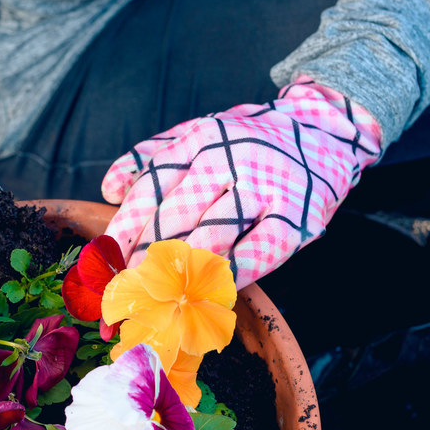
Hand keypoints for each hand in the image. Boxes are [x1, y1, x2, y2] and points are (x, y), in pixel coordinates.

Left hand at [102, 79, 382, 287]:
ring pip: (213, 236)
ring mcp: (264, 188)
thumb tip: (109, 189)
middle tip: (126, 293)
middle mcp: (228, 160)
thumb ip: (151, 156)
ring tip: (158, 300)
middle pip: (176, 217)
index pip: (151, 187)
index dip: (125, 228)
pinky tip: (210, 293)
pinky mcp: (296, 216)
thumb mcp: (199, 132)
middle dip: (146, 260)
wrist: (323, 129)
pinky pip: (259, 252)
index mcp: (198, 140)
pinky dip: (232, 275)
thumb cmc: (247, 140)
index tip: (106, 261)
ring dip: (182, 273)